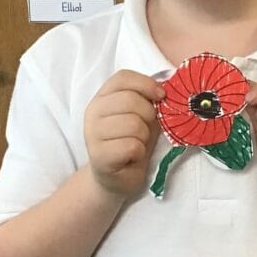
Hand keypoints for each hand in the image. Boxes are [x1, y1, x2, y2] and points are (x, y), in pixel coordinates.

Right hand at [84, 70, 164, 196]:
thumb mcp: (141, 116)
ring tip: (137, 144)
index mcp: (102, 97)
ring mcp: (92, 134)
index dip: (146, 84)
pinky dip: (139, 152)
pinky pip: (132, 146)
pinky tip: (132, 157)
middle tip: (145, 130)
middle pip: (131, 100)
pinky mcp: (99, 156)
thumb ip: (147, 100)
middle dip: (149, 116)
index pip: (123, 78)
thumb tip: (164, 89)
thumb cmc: (131, 142)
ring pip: (134, 124)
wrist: (116, 178)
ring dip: (144, 137)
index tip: (161, 96)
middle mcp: (93, 112)